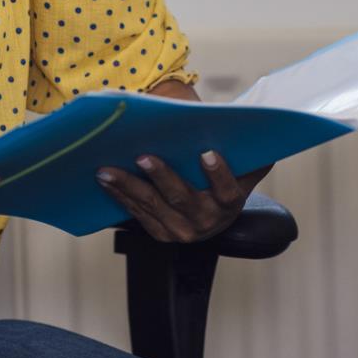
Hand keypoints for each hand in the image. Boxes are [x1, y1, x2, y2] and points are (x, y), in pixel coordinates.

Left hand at [96, 151, 268, 244]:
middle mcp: (207, 221)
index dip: (218, 173)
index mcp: (230, 202)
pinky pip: (137, 213)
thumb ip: (246, 149)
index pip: (227, 189)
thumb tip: (253, 123)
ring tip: (106, 169)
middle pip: (181, 198)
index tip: (207, 152)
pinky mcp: (160, 233)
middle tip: (142, 157)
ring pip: (152, 206)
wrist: (213, 213)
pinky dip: (120, 195)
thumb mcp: (241, 166)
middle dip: (161, 176)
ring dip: (127, 186)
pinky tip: (104, 180)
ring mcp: (182, 230)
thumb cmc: (223, 177)